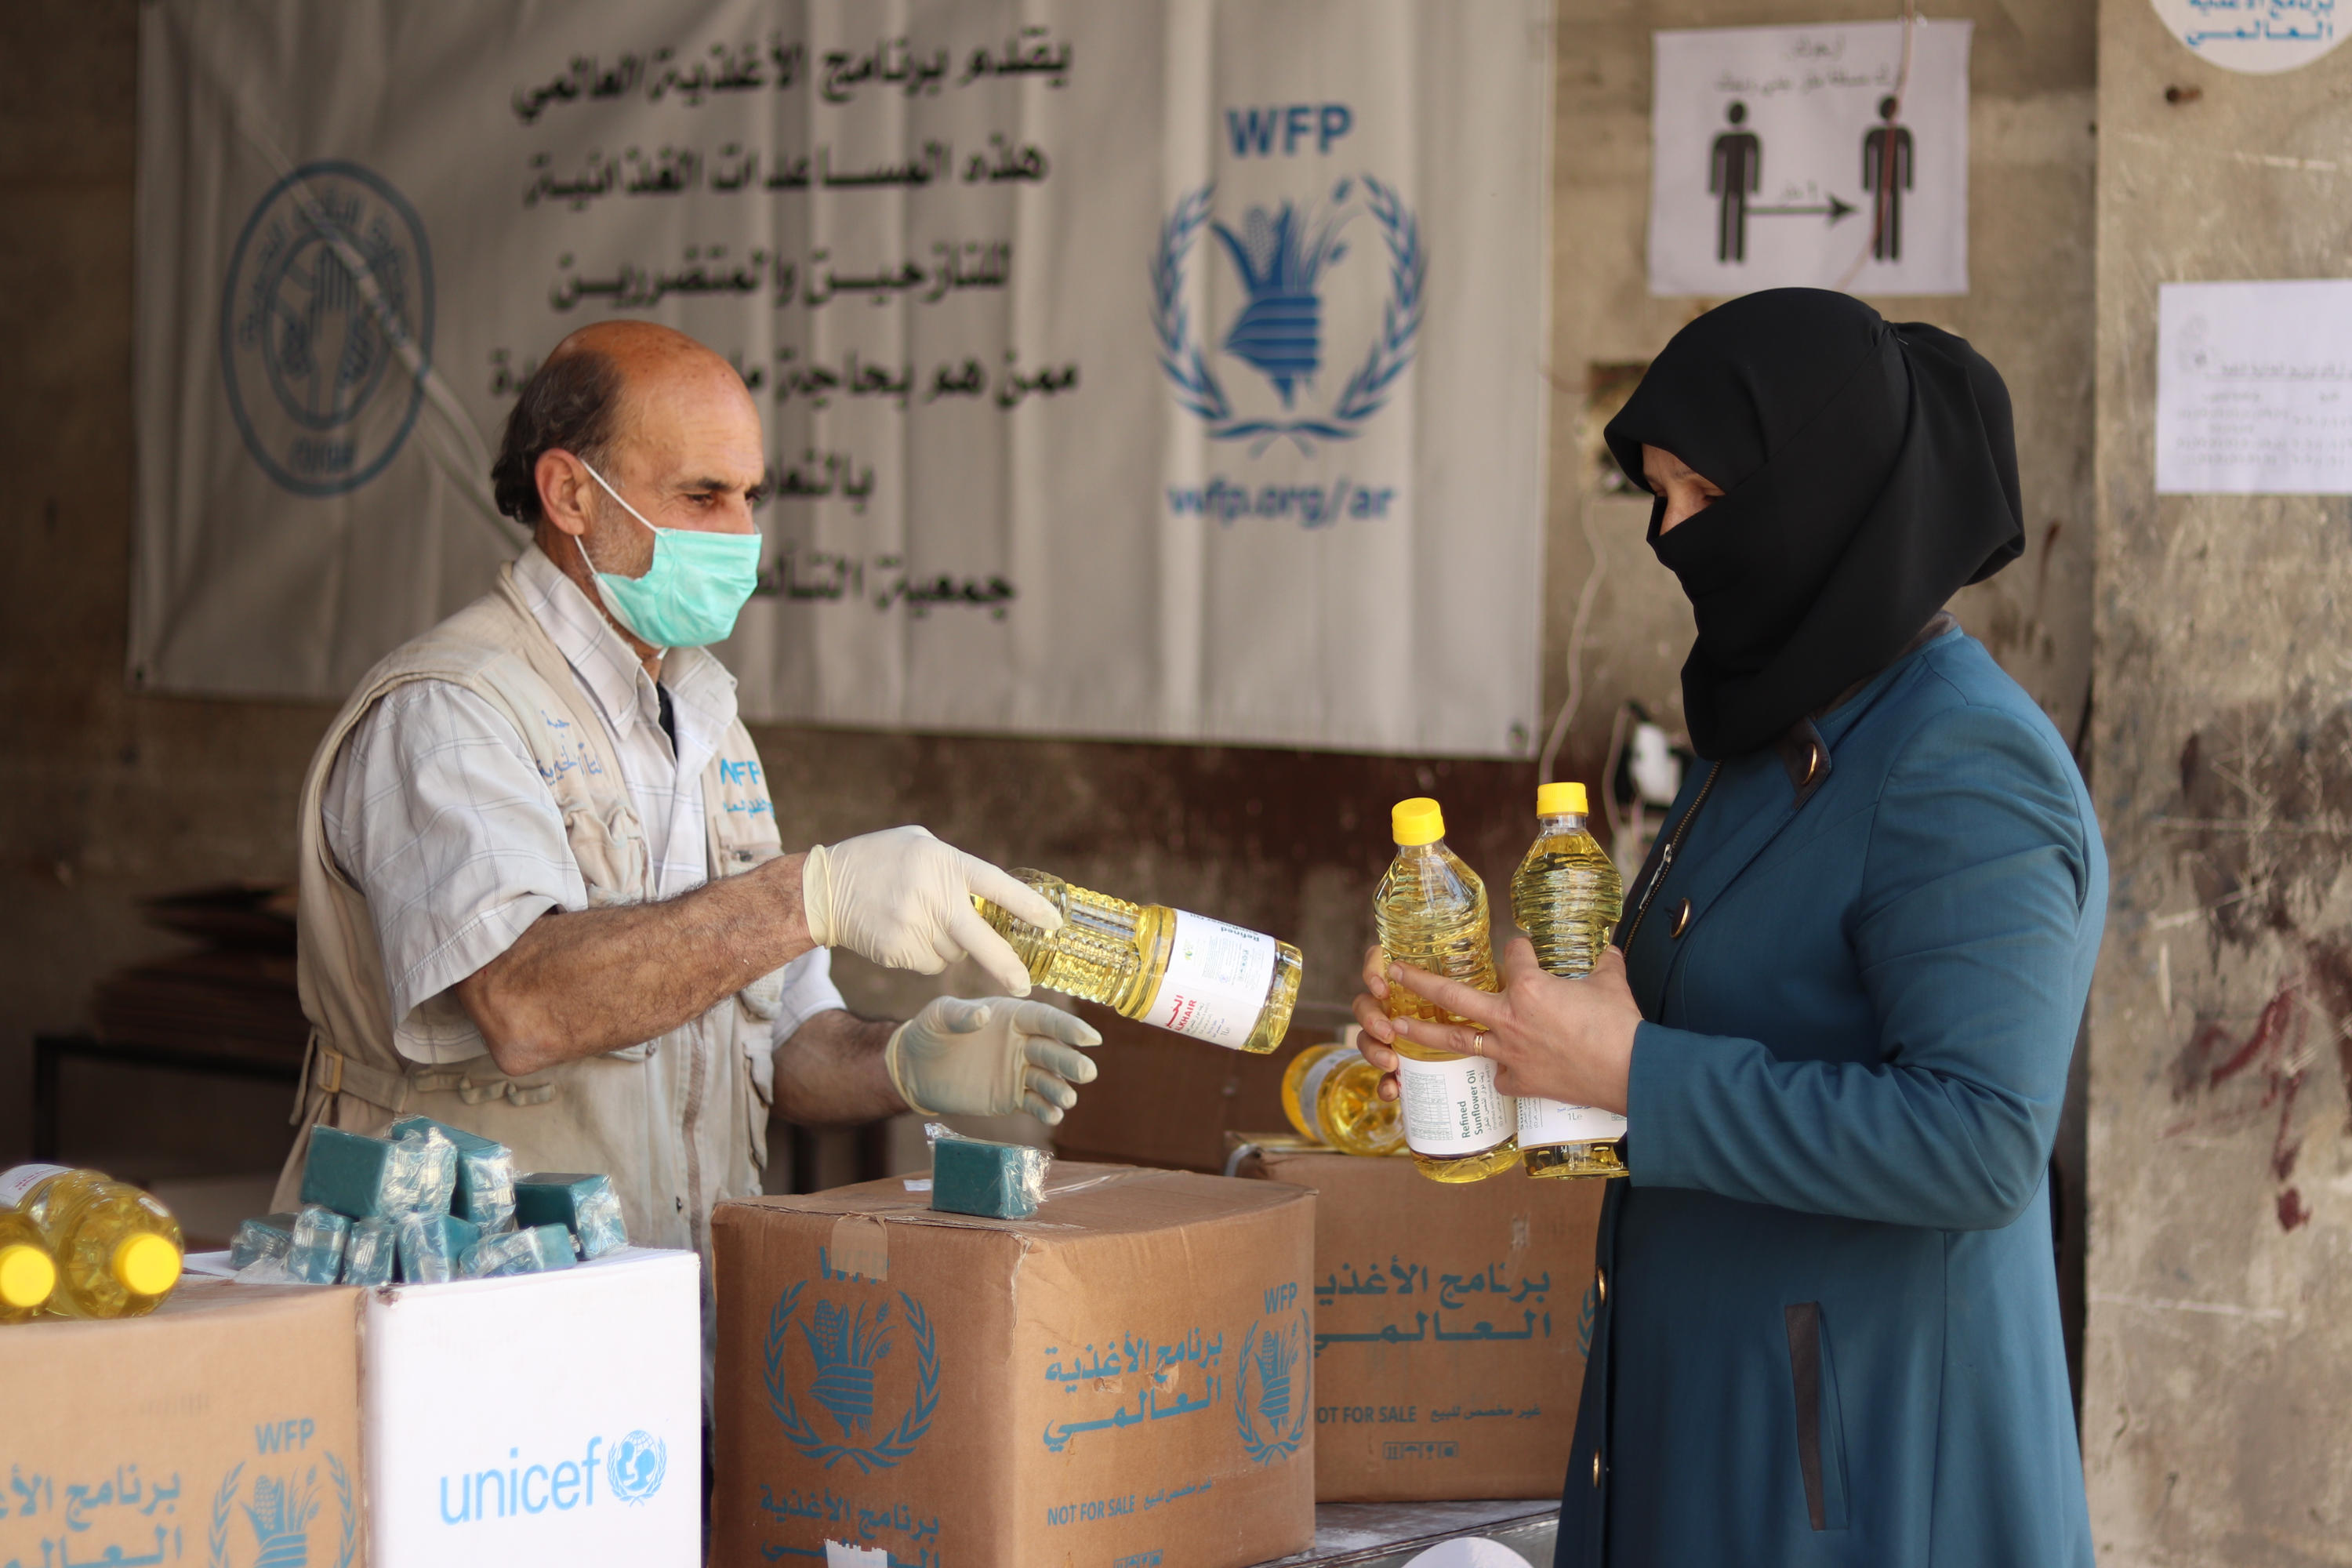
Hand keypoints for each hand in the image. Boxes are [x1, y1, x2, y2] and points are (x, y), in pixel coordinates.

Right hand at [802, 826, 1059, 995]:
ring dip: (949, 945)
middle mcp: (933, 898)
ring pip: (954, 955)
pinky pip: (929, 964)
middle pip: (982, 941)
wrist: (824, 887)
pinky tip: (904, 932)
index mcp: (944, 864)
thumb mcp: (920, 844)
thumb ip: (954, 867)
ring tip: (921, 919)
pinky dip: (925, 954)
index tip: (1054, 925)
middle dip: (1007, 966)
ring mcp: (914, 928)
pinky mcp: (898, 952)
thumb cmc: (879, 859)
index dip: (1028, 906)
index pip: (996, 886)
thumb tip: (989, 896)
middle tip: (1025, 987)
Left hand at [885, 996, 1102, 1123]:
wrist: (915, 1069)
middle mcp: (1022, 1043)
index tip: (1090, 1038)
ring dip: (1061, 1089)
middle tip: (1087, 1073)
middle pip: (1053, 1051)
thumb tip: (984, 1015)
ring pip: (1048, 1079)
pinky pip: (1034, 1103)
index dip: (1068, 1028)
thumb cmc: (928, 1032)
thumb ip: (960, 1014)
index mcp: (1012, 1017)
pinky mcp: (1011, 1097)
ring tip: (1068, 1099)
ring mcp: (1019, 1072)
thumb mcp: (937, 1016)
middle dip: (1071, 1062)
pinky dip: (1046, 1109)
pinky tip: (1053, 1115)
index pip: (1046, 1020)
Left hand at [1350, 938, 1642, 1112]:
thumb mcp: (1611, 984)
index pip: (1513, 956)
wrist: (1629, 1072)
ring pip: (1457, 1041)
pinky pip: (1497, 1076)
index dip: (1518, 949)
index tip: (1520, 948)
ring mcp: (1509, 1053)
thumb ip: (1604, 964)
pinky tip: (1498, 1070)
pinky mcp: (1518, 1082)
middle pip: (1453, 996)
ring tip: (1396, 1025)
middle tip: (1395, 972)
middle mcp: (1509, 1018)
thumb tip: (1607, 950)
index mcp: (1529, 987)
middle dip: (1420, 981)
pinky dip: (1497, 1071)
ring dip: (1423, 1032)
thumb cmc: (1620, 1026)